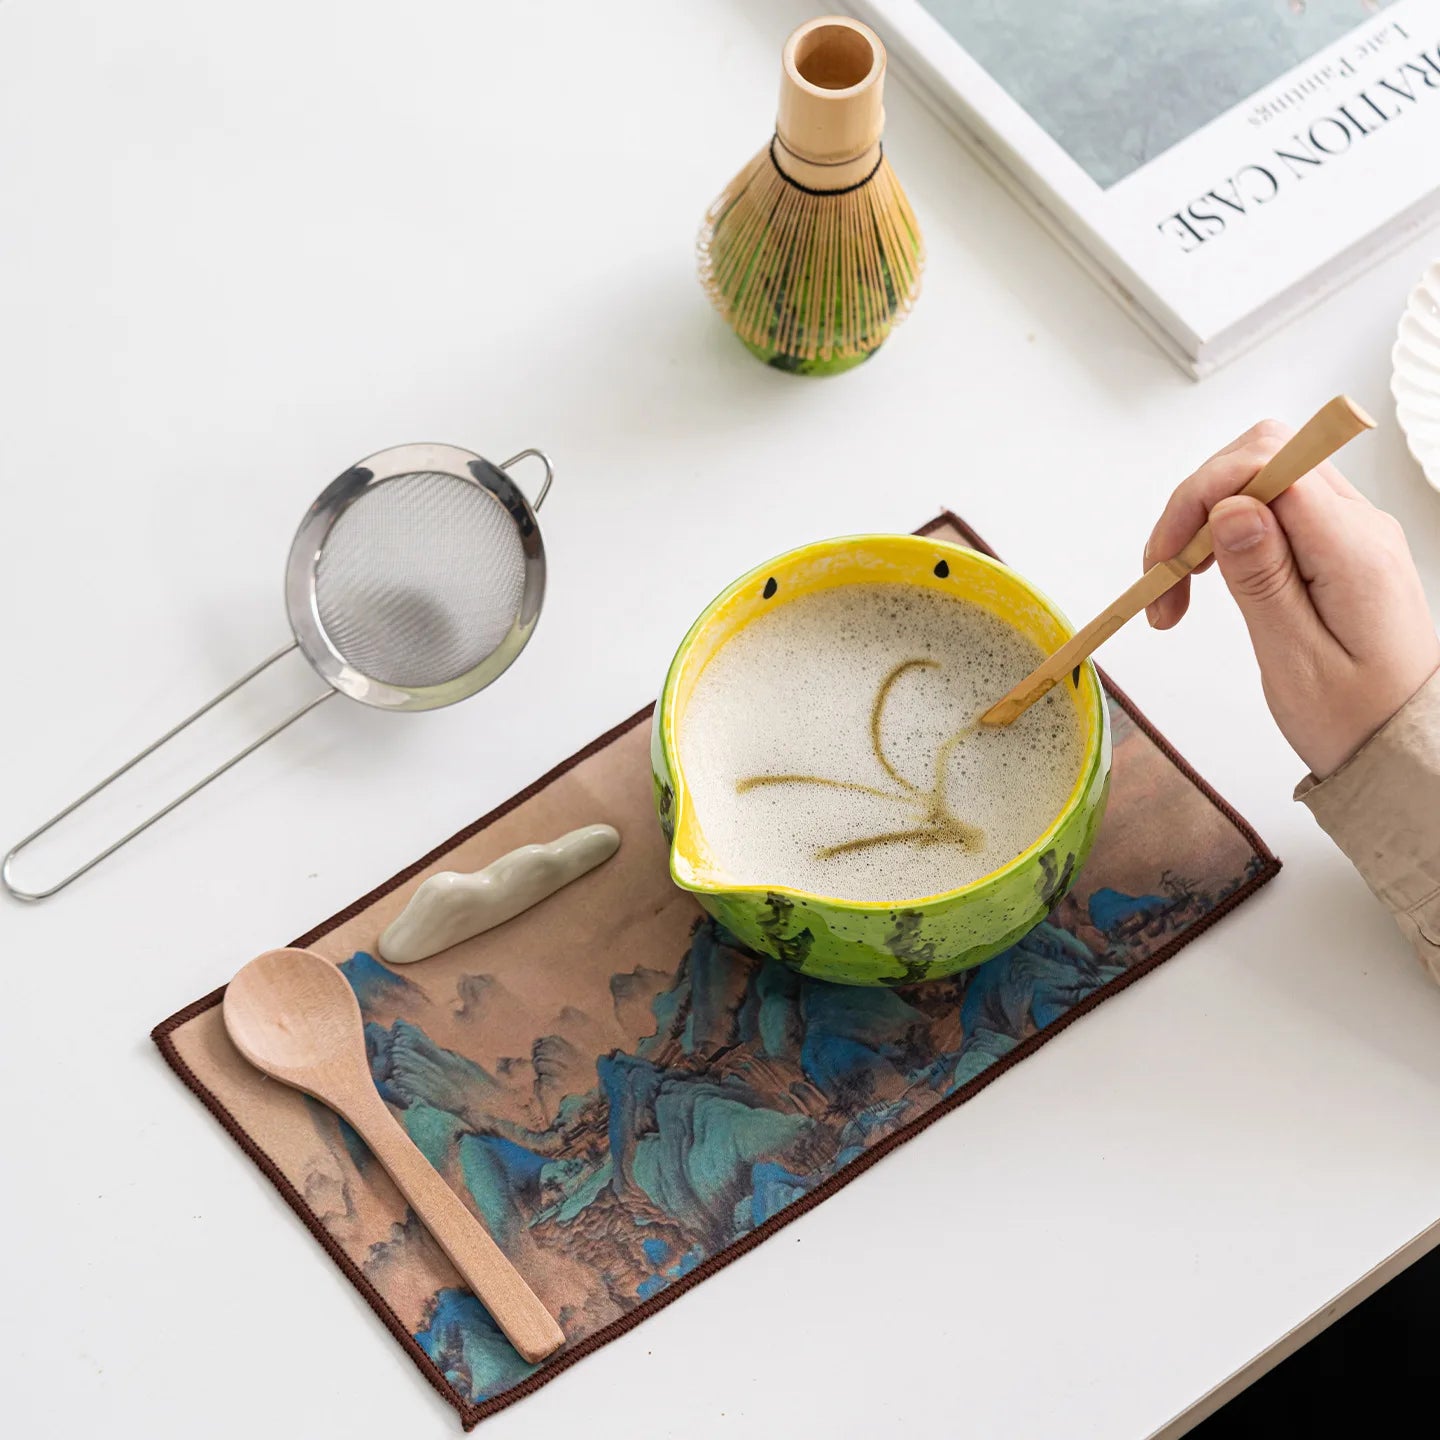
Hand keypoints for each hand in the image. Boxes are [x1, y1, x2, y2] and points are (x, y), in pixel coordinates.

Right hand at [1145, 420, 1439, 779]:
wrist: (1402, 745)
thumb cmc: (1353, 719)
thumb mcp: (1296, 660)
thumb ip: (1263, 578)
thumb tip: (1233, 506)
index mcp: (1354, 550)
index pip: (1269, 466)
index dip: (1203, 495)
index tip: (1167, 557)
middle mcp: (1359, 526)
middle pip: (1262, 458)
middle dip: (1197, 504)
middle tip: (1164, 575)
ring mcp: (1351, 531)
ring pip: (1261, 478)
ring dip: (1206, 519)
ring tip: (1178, 587)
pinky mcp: (1338, 546)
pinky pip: (1274, 509)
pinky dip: (1228, 533)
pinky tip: (1209, 578)